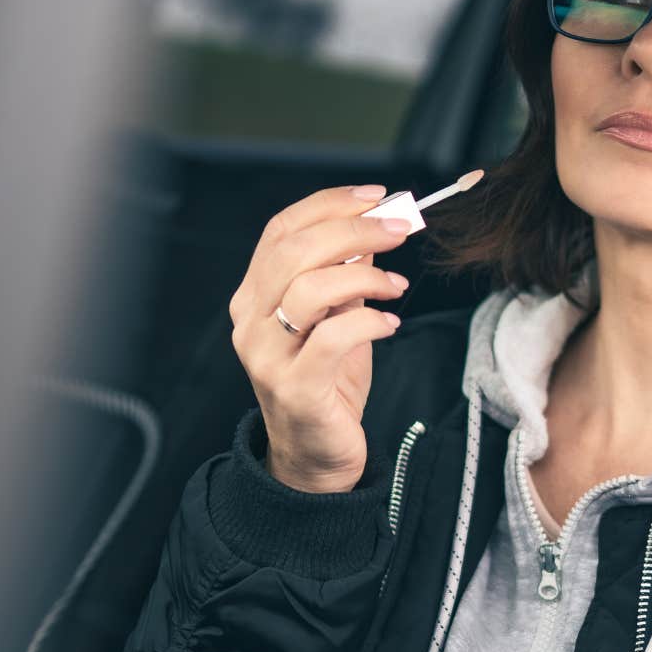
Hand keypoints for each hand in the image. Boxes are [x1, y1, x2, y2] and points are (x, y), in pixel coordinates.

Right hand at [227, 185, 413, 493]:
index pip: (281, 231)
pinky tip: (389, 322)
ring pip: (310, 289)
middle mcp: (251, 322)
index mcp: (254, 297)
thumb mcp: (338, 319)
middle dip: (354, 230)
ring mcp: (268, 357)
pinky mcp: (296, 388)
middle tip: (400, 229)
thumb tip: (373, 227)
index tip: (376, 196)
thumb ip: (346, 275)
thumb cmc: (328, 384)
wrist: (316, 455)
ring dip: (365, 275)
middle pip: (295, 251)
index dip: (328, 205)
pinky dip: (369, 321)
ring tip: (397, 285)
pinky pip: (333, 338)